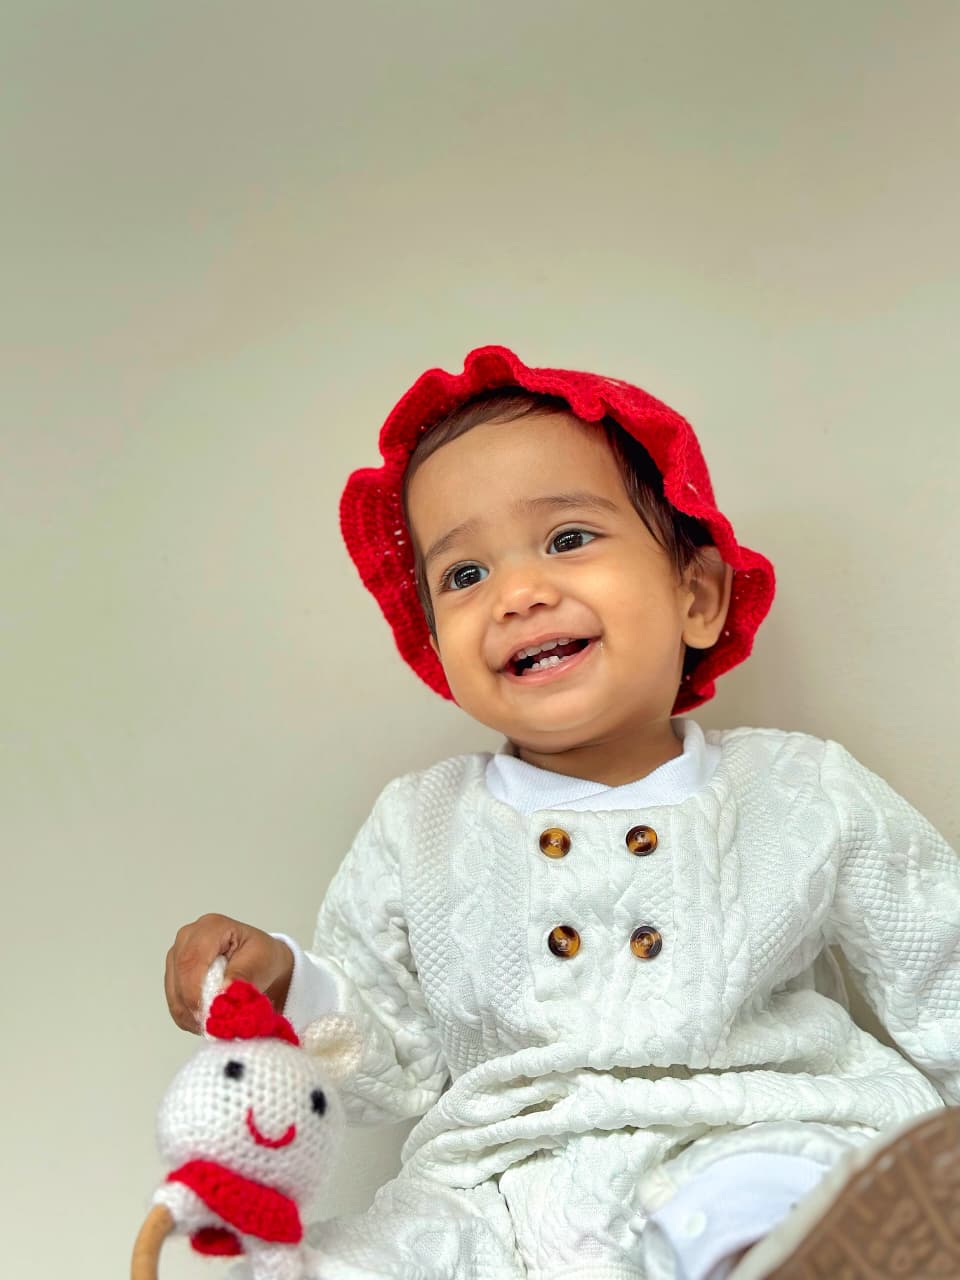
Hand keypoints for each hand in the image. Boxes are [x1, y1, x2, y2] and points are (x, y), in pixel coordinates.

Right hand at [164, 913, 293, 1032]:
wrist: (259, 962)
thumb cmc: (262, 956)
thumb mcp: (262, 960)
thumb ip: (243, 974)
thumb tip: (223, 993)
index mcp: (210, 927)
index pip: (192, 960)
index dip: (195, 990)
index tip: (208, 1015)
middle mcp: (188, 937)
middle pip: (179, 976)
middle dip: (194, 1006)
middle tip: (214, 1025)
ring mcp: (177, 956)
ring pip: (174, 993)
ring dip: (191, 1014)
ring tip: (216, 1023)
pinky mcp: (174, 975)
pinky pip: (174, 1002)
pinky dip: (189, 1017)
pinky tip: (208, 1019)